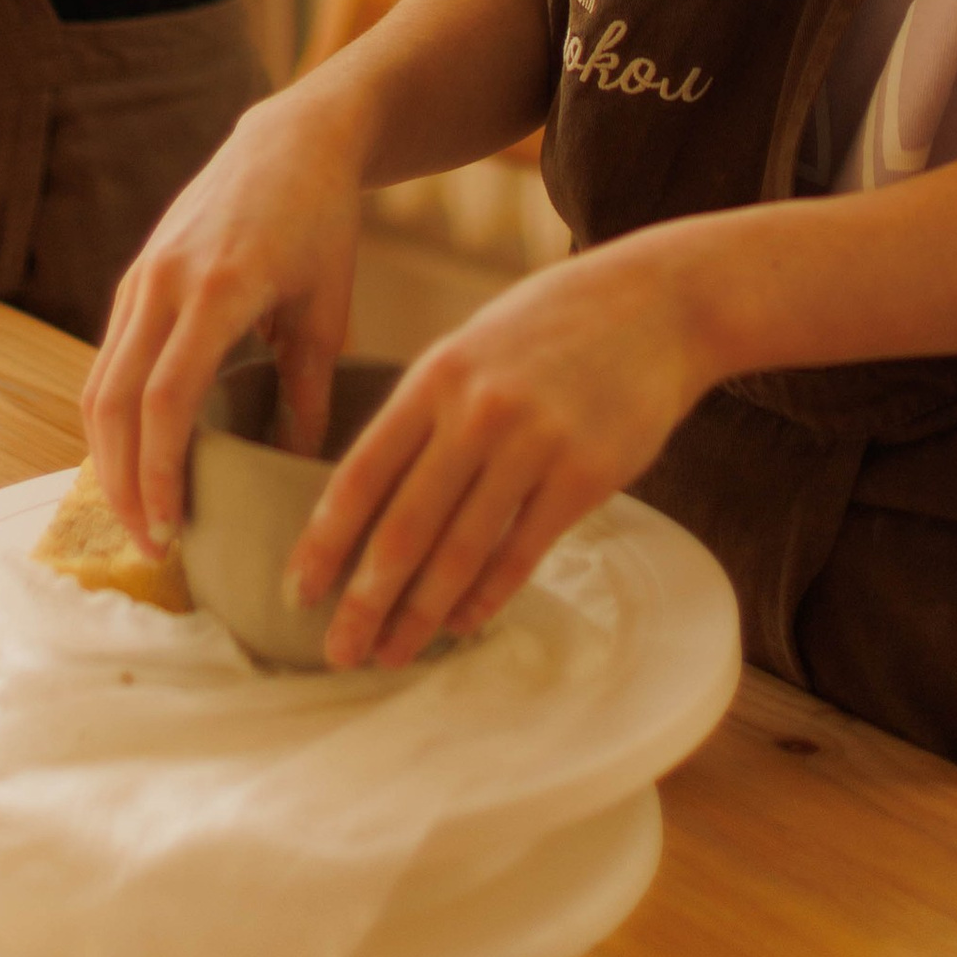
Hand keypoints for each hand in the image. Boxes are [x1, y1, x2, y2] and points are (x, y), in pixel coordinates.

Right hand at [82, 89, 367, 547]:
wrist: (291, 141)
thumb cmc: (323, 224)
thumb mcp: (328, 310)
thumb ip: (308, 394)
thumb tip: (292, 473)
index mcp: (219, 288)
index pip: (166, 399)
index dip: (158, 473)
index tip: (171, 531)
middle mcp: (164, 282)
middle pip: (114, 402)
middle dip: (121, 483)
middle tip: (150, 544)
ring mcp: (141, 278)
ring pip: (98, 385)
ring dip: (108, 458)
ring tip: (138, 515)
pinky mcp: (134, 278)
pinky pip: (107, 360)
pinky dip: (112, 418)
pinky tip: (135, 458)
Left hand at [286, 236, 717, 670]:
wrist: (657, 303)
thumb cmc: (554, 324)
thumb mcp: (474, 343)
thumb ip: (428, 409)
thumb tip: (378, 492)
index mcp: (437, 375)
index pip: (361, 473)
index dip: (325, 541)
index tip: (298, 590)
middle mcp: (477, 411)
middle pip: (404, 527)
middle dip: (364, 600)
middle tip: (339, 650)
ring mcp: (534, 444)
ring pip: (461, 552)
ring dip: (421, 615)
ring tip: (394, 653)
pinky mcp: (585, 475)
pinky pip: (522, 553)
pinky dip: (486, 597)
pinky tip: (462, 623)